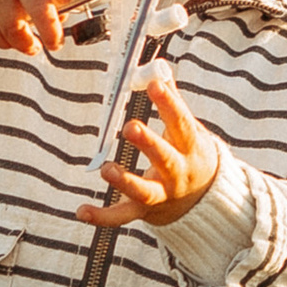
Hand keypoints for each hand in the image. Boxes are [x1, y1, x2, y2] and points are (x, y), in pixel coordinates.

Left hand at [80, 68, 220, 232]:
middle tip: (131, 126)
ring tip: (106, 169)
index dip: (169, 104)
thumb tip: (160, 70)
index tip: (155, 84)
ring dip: (125, 181)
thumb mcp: (189, 131)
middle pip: (166, 159)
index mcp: (191, 148)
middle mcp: (178, 174)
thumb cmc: (190, 156)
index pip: (182, 123)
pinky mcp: (144, 211)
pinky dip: (102, 216)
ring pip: (144, 192)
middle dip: (149, 144)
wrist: (204, 203)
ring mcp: (162, 195)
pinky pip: (122, 216)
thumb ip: (172, 103)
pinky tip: (81, 211)